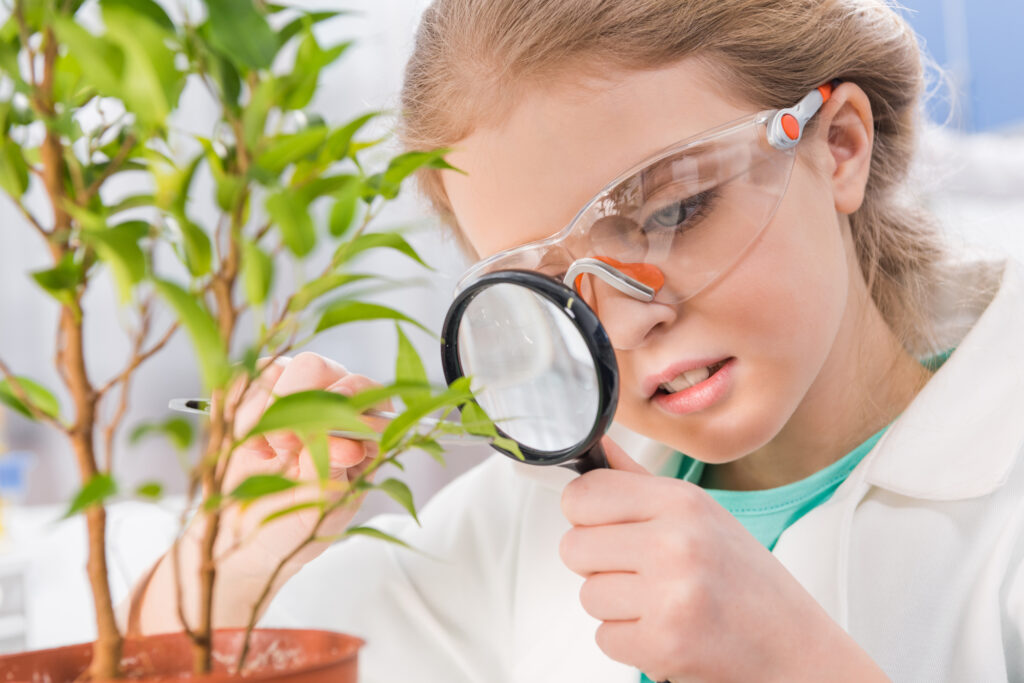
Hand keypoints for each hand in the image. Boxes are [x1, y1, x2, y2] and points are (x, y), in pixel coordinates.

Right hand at [210, 352, 388, 574]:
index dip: (350, 407)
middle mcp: (330, 397)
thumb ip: (334, 471)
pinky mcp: (255, 395)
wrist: (255, 537)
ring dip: (269, 413)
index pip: (367, 389)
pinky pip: (244, 381)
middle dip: (300, 404)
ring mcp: (291, 392)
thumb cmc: (303, 519)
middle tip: (289, 448)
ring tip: (272, 455)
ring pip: (276, 373)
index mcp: (364, 423)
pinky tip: (253, 448)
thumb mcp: (325, 506)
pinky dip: (243, 413)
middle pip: (318, 368)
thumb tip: (347, 446)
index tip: (333, 440)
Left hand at [559, 437, 887, 681]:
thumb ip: (637, 482)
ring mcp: (669, 595)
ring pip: (587, 596)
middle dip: (598, 565)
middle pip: (573, 547)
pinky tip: (666, 630)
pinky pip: (604, 639)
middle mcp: (676, 542)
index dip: (587, 516)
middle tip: (641, 573)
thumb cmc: (746, 581)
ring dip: (616, 607)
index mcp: (681, 501)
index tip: (608, 527)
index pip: (583, 494)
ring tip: (661, 603)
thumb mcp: (700, 515)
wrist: (795, 648)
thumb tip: (594, 448)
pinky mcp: (664, 644)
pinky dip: (629, 642)